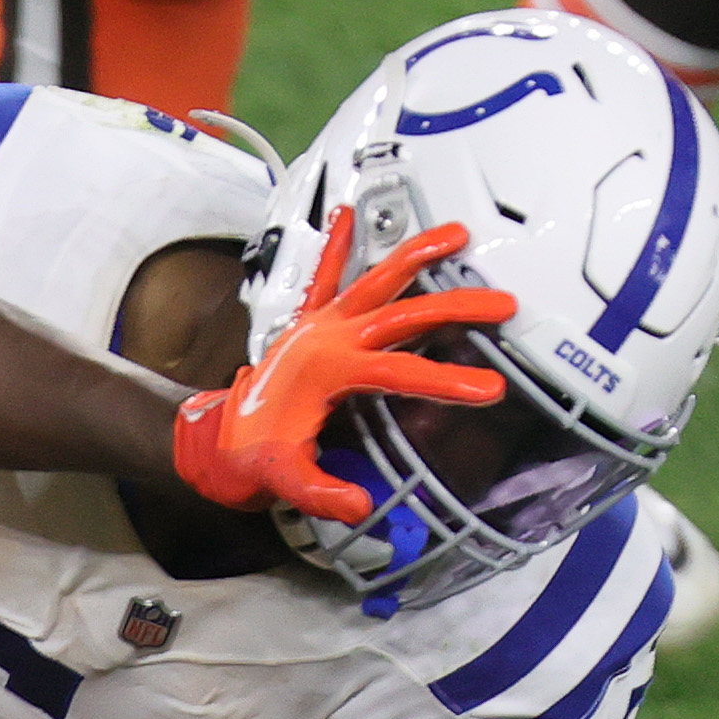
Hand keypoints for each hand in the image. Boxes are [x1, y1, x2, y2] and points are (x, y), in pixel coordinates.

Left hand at [172, 209, 516, 524]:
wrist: (216, 439)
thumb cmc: (252, 455)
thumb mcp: (284, 480)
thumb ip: (321, 492)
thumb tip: (358, 505)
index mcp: (329, 372)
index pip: (399, 372)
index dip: (445, 380)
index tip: (488, 388)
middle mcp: (326, 339)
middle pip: (401, 315)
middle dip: (454, 307)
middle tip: (502, 305)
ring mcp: (317, 325)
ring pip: (373, 280)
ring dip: (414, 255)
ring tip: (456, 234)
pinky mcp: (306, 322)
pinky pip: (320, 275)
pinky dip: (334, 244)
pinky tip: (346, 213)